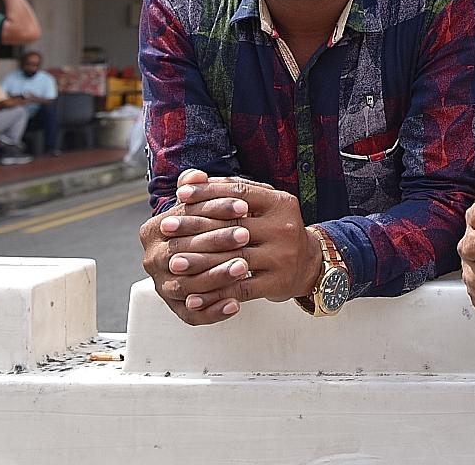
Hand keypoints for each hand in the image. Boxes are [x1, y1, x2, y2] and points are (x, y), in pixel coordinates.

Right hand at [139, 169, 249, 324]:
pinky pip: (192, 315)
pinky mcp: (176, 308)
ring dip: (216, 277)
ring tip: (244, 268)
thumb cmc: (208, 224)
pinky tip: (235, 304)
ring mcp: (162, 286)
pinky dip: (213, 311)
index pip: (184, 220)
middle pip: (183, 253)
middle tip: (247, 236)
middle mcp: (151, 261)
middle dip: (217, 243)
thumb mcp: (203, 203)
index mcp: (153, 231)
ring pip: (188, 285)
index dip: (215, 211)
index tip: (244, 207)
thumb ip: (200, 189)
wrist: (209, 254)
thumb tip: (196, 175)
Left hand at [168, 175, 319, 312]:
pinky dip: (214, 295)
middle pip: (233, 226)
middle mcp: (284, 227)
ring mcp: (283, 256)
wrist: (308, 264)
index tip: (180, 196)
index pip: (240, 193)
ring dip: (199, 263)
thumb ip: (227, 189)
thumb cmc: (274, 230)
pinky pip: (240, 289)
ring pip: (234, 259)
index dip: (208, 192)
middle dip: (195, 227)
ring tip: (173, 263)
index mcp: (279, 202)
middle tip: (166, 227)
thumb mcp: (258, 205)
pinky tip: (193, 297)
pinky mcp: (278, 282)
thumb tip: (188, 178)